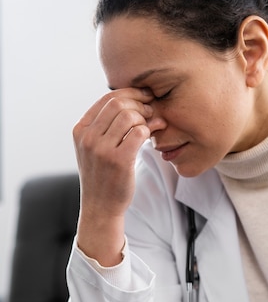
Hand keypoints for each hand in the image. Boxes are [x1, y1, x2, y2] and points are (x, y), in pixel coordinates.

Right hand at [73, 88, 153, 263]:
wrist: (100, 207)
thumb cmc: (102, 176)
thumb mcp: (92, 149)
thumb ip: (103, 126)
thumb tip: (130, 101)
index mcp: (80, 130)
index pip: (106, 99)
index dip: (130, 93)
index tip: (145, 97)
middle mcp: (88, 138)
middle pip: (118, 103)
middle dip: (140, 102)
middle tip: (152, 110)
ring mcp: (102, 149)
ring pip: (129, 116)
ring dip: (146, 117)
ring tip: (153, 124)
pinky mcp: (119, 161)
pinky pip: (139, 132)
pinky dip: (149, 130)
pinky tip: (153, 135)